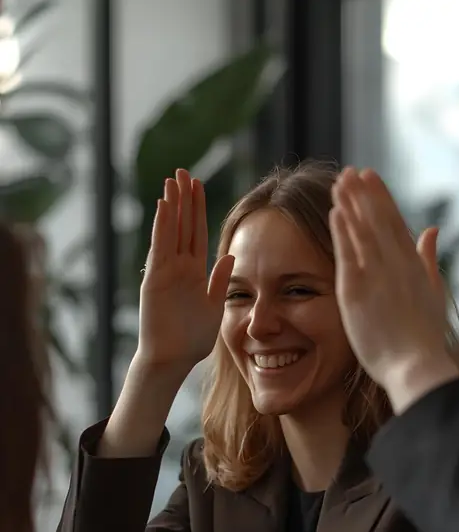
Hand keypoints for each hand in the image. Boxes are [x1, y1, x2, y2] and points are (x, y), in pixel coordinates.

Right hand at [138, 169, 233, 371]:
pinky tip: (165, 206)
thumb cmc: (191, 339)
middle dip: (184, 199)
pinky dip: (162, 227)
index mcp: (195, 273)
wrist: (172, 360)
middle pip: (182, 226)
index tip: (199, 185)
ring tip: (172, 180)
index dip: (198, 210)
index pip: (197, 233)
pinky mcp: (155, 279)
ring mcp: (165, 272)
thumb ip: (220, 281)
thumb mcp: (214, 306)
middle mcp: (179, 267)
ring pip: (170, 231)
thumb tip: (231, 256)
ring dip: (171, 206)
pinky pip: (160, 248)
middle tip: (183, 171)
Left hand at [330, 167, 458, 412]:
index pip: (395, 223)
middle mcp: (397, 265)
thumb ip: (428, 259)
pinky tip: (334, 211)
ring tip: (339, 182)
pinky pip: (347, 255)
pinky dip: (342, 231)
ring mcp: (377, 276)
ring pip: (362, 231)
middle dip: (364, 193)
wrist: (417, 366)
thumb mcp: (434, 293)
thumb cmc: (426, 340)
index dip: (381, 199)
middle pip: (377, 220)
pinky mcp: (356, 291)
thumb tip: (431, 231)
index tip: (371, 178)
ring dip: (350, 204)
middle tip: (351, 171)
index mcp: (414, 266)